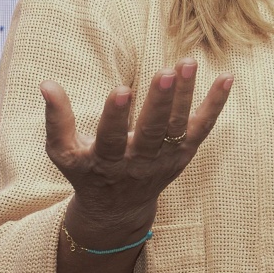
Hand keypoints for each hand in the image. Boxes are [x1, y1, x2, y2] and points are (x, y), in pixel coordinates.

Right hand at [41, 59, 231, 242]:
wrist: (118, 209)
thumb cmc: (87, 172)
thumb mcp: (64, 153)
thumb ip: (56, 120)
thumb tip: (46, 83)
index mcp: (106, 163)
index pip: (112, 139)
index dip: (117, 116)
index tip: (122, 90)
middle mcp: (139, 163)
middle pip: (153, 132)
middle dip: (160, 102)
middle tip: (166, 72)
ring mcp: (166, 159)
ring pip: (179, 127)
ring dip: (187, 95)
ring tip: (188, 63)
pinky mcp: (184, 153)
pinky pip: (203, 127)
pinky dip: (216, 104)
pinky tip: (227, 78)